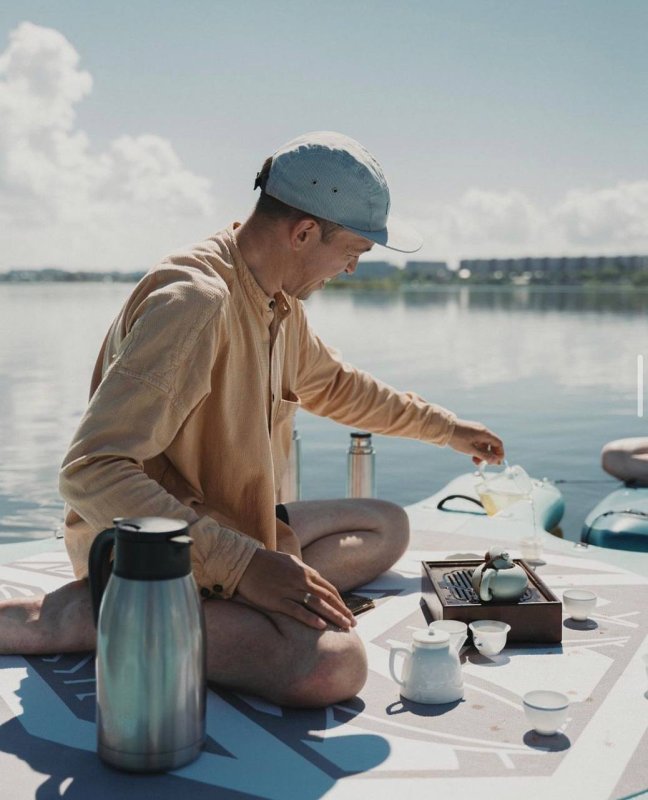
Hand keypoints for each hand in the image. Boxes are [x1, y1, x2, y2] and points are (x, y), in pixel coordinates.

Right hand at [235, 549, 356, 630]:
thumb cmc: (266, 561)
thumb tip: (314, 577)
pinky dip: (310, 618)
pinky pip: (297, 610)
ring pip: (317, 604)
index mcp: (305, 571)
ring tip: (344, 626)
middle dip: (342, 611)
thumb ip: (303, 570)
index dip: (340, 601)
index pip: (329, 589)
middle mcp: (301, 580)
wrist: (244, 562)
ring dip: (333, 616)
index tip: (348, 612)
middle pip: (327, 597)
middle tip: (353, 623)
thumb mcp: (289, 561)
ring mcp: (290, 590)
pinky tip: (321, 626)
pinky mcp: (277, 600)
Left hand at [448, 418, 504, 465]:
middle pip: (492, 444)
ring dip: (482, 453)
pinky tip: (472, 456)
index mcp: (485, 433)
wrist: (444, 429)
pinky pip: (478, 441)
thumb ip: (484, 456)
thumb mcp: (471, 450)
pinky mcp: (470, 431)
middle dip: (490, 455)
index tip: (497, 462)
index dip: (500, 453)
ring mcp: (476, 430)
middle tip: (486, 464)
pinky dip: (477, 449)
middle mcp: (482, 430)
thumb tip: (496, 461)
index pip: (498, 443)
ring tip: (475, 461)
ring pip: (484, 443)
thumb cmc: (458, 439)